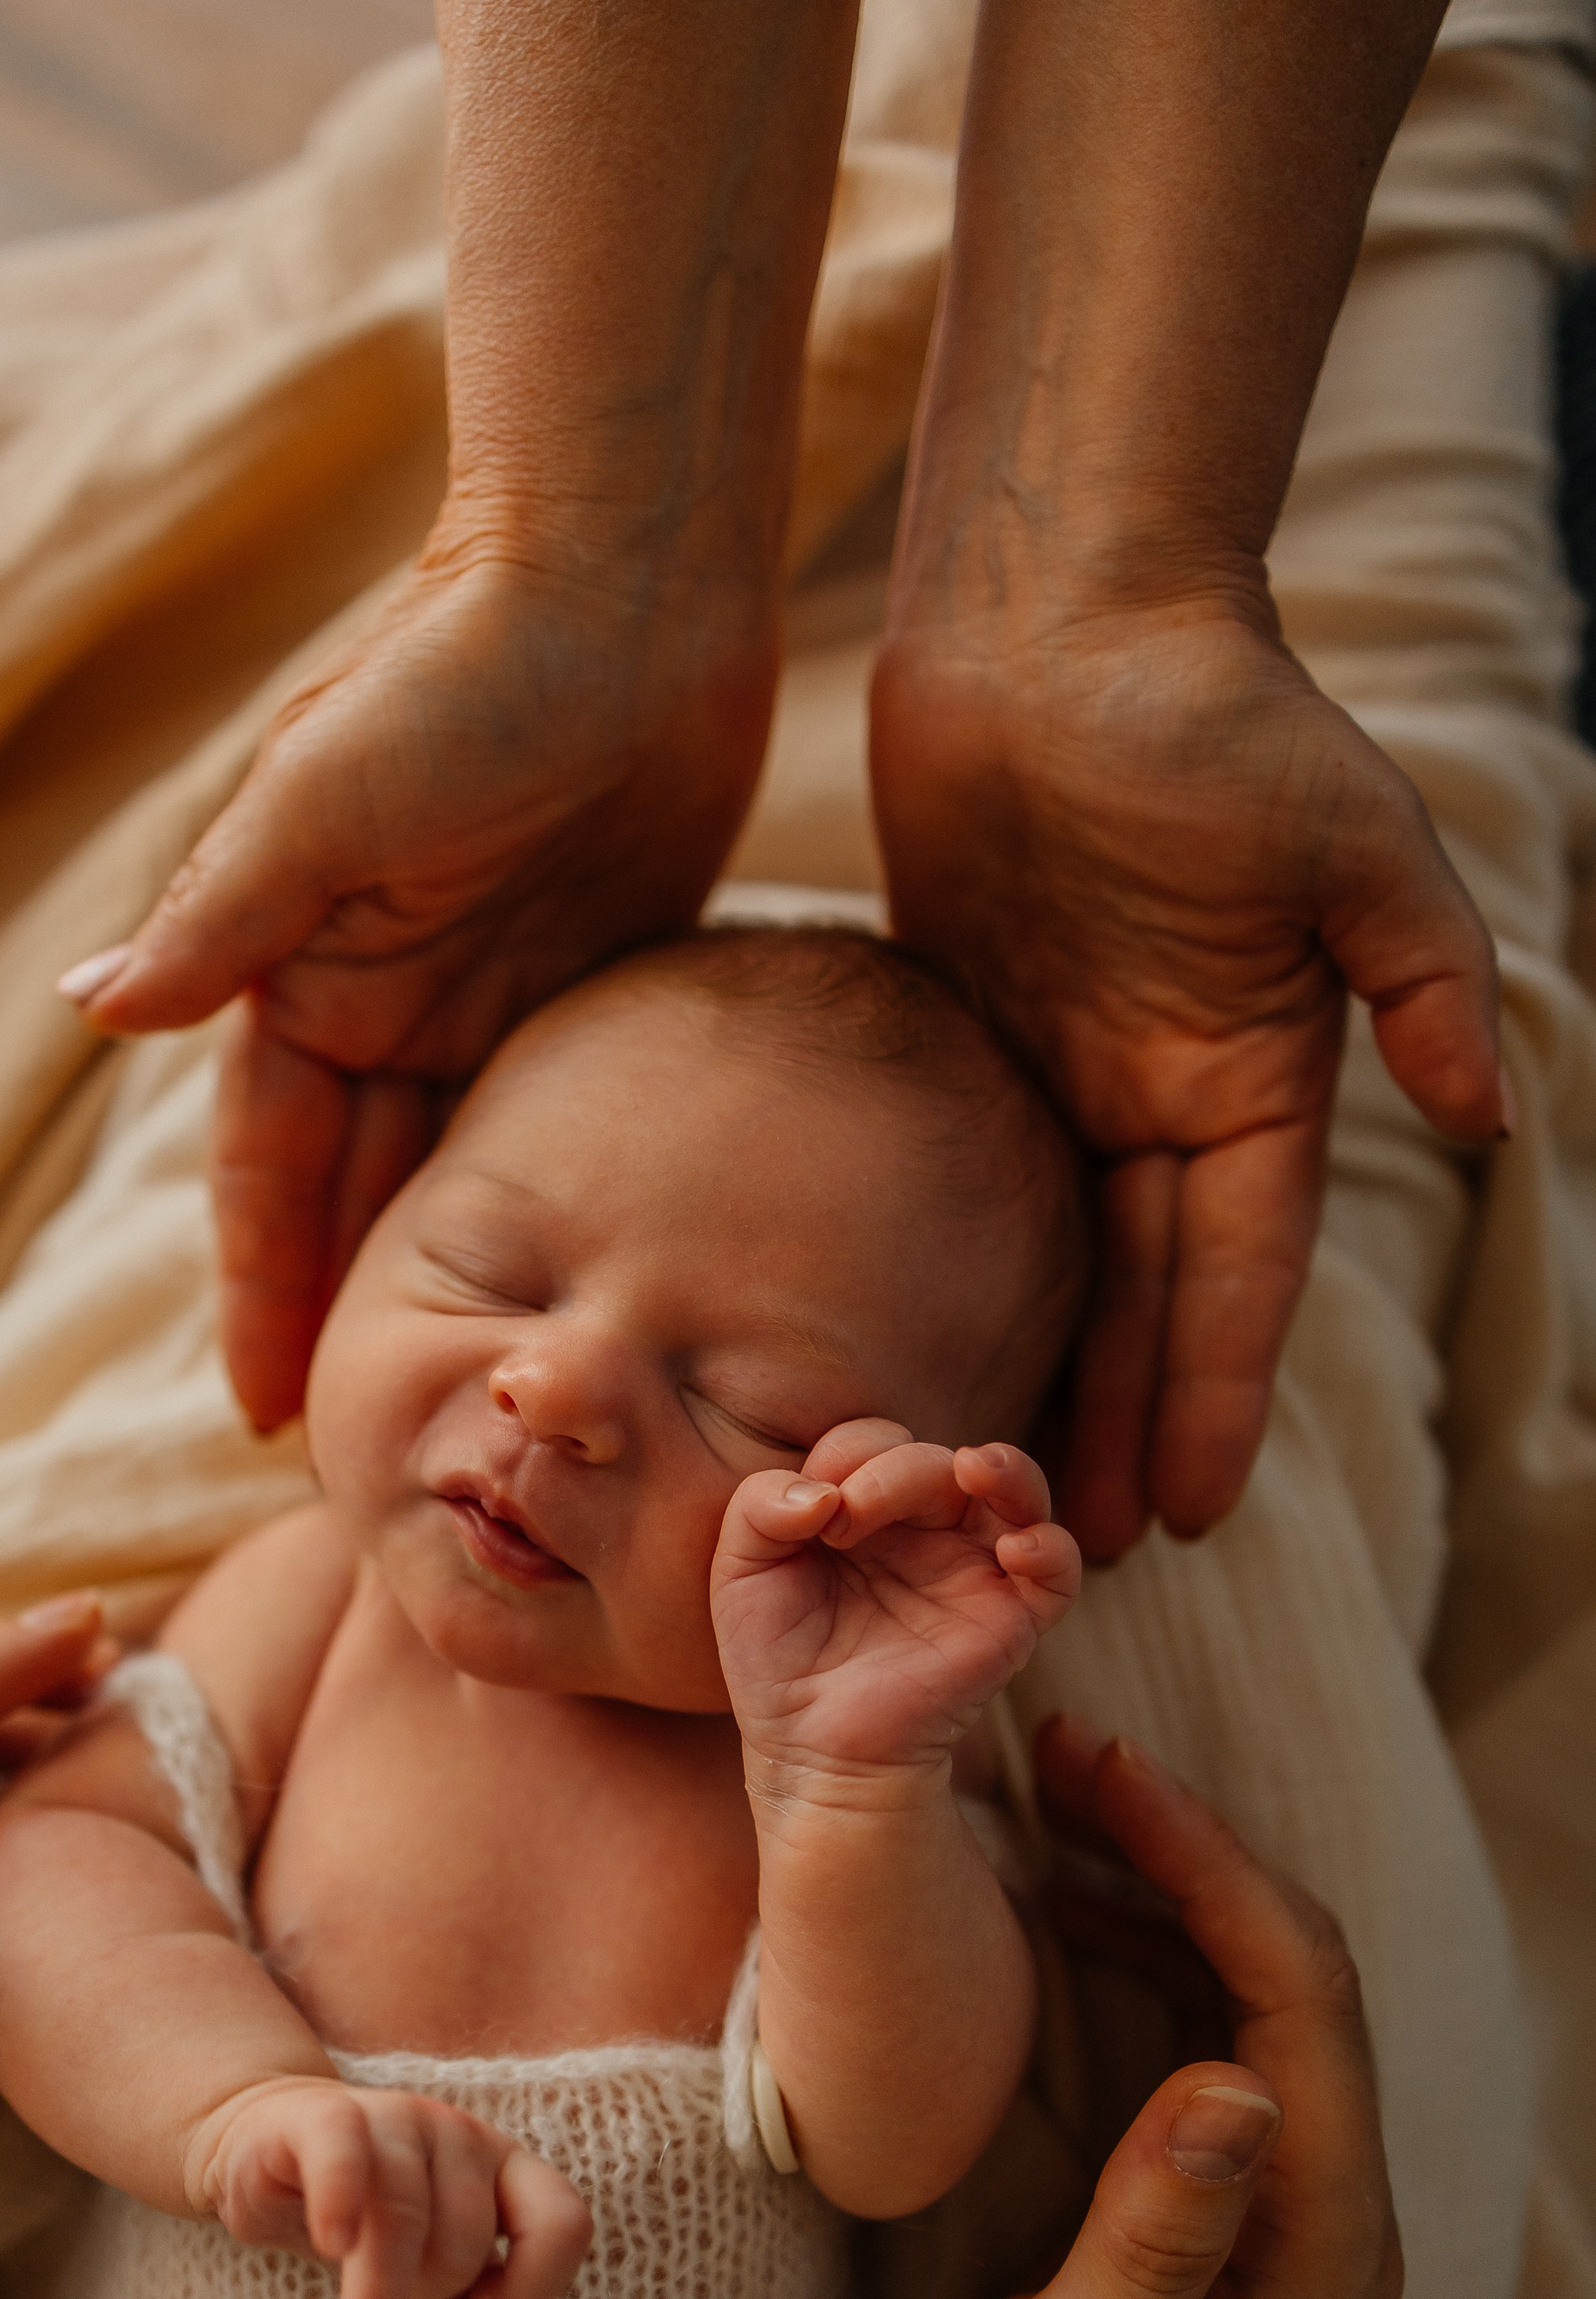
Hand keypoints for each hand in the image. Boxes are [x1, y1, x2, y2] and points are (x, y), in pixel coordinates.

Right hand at [61, 544, 775, 1430]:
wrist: (620, 584)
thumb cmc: (464, 672)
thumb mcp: (325, 799)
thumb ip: (222, 917)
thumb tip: (88, 1009)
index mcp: (306, 970)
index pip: (267, 1167)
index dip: (263, 1286)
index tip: (266, 1408)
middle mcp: (381, 994)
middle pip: (351, 1191)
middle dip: (344, 1310)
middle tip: (362, 1451)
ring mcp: (481, 990)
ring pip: (447, 1172)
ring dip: (438, 1273)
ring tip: (451, 1394)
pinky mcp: (582, 979)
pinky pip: (546, 1122)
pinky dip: (539, 1204)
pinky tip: (557, 1287)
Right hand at [182, 2074, 592, 2298]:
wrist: (270, 2155)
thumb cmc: (369, 2226)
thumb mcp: (430, 2275)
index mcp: (503, 2168)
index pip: (564, 2221)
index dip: (539, 2282)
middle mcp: (459, 2136)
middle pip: (466, 2241)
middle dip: (428, 2298)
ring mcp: (394, 2118)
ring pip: (405, 2219)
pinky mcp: (322, 2117)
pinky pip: (344, 2155)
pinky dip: (341, 2200)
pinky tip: (333, 2244)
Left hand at [712, 1421, 1080, 1791]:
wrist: (811, 1752)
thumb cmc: (777, 1662)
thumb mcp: (740, 1572)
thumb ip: (758, 1507)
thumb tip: (824, 1492)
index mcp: (864, 1508)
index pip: (874, 1443)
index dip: (847, 1457)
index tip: (815, 1516)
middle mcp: (925, 1530)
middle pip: (938, 1459)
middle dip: (894, 1472)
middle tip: (848, 1522)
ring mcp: (973, 1571)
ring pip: (1016, 1491)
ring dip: (1006, 1467)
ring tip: (976, 1466)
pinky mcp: (1010, 1621)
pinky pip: (1058, 1572)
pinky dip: (1050, 1549)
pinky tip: (1015, 1550)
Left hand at [871, 595, 1502, 1557]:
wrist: (1058, 620)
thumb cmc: (1211, 713)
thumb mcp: (1347, 840)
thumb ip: (1423, 975)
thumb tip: (1489, 1116)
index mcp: (1258, 1076)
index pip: (1241, 1273)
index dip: (1220, 1392)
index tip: (1197, 1511)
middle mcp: (1171, 1093)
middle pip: (1155, 1298)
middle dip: (1134, 1421)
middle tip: (1087, 1551)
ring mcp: (1076, 1072)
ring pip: (1069, 1265)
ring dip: (1057, 1374)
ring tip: (1013, 1492)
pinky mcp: (983, 1040)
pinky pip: (982, 1190)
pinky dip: (975, 1276)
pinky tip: (936, 1354)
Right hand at [881, 1713, 1401, 2298]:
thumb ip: (1154, 2248)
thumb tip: (1234, 2088)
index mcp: (1317, 2252)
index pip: (1301, 2001)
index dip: (1210, 1867)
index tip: (1099, 1774)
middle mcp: (1327, 2209)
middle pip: (1295, 1968)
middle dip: (1189, 1843)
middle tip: (1063, 1750)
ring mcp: (1281, 2193)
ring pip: (1254, 1978)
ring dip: (1162, 1876)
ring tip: (1047, 1801)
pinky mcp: (1221, 2186)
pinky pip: (1208, 2018)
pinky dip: (1138, 1936)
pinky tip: (1053, 1903)